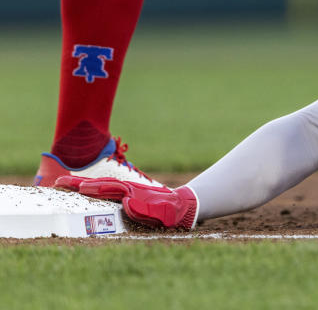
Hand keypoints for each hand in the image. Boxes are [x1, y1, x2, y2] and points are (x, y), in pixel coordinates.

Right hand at [56, 176, 197, 228]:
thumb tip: (127, 203)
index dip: (95, 188)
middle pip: (100, 184)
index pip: (111, 189)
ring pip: (99, 186)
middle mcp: (126, 189)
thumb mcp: (164, 213)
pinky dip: (88, 190)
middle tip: (58, 183)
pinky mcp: (123, 197)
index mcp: (134, 192)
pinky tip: (76, 192)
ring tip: (61, 185)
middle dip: (80, 183)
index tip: (80, 188)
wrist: (181, 206)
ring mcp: (124, 192)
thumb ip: (148, 210)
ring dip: (81, 185)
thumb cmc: (172, 212)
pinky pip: (103, 193)